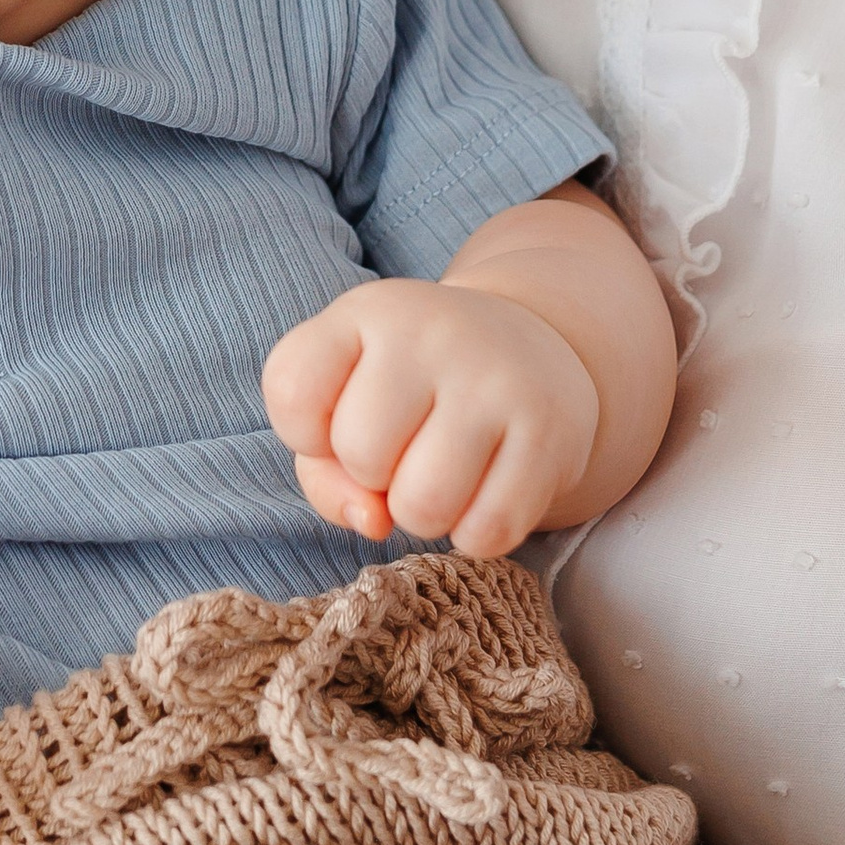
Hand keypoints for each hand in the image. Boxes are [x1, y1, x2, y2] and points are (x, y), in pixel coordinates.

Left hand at [262, 278, 600, 561]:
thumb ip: (325, 469)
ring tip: (441, 472)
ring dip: (422, 513)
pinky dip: (475, 532)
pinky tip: (485, 490)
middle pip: (361, 456)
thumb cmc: (413, 389)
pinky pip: (487, 532)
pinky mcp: (551, 432)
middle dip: (373, 476)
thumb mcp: (348, 398)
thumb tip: (372, 521)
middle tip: (405, 448)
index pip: (292, 391)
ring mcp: (498, 379)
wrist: (529, 348)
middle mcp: (433, 332)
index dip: (306, 432)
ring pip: (422, 506)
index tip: (339, 417)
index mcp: (368, 312)